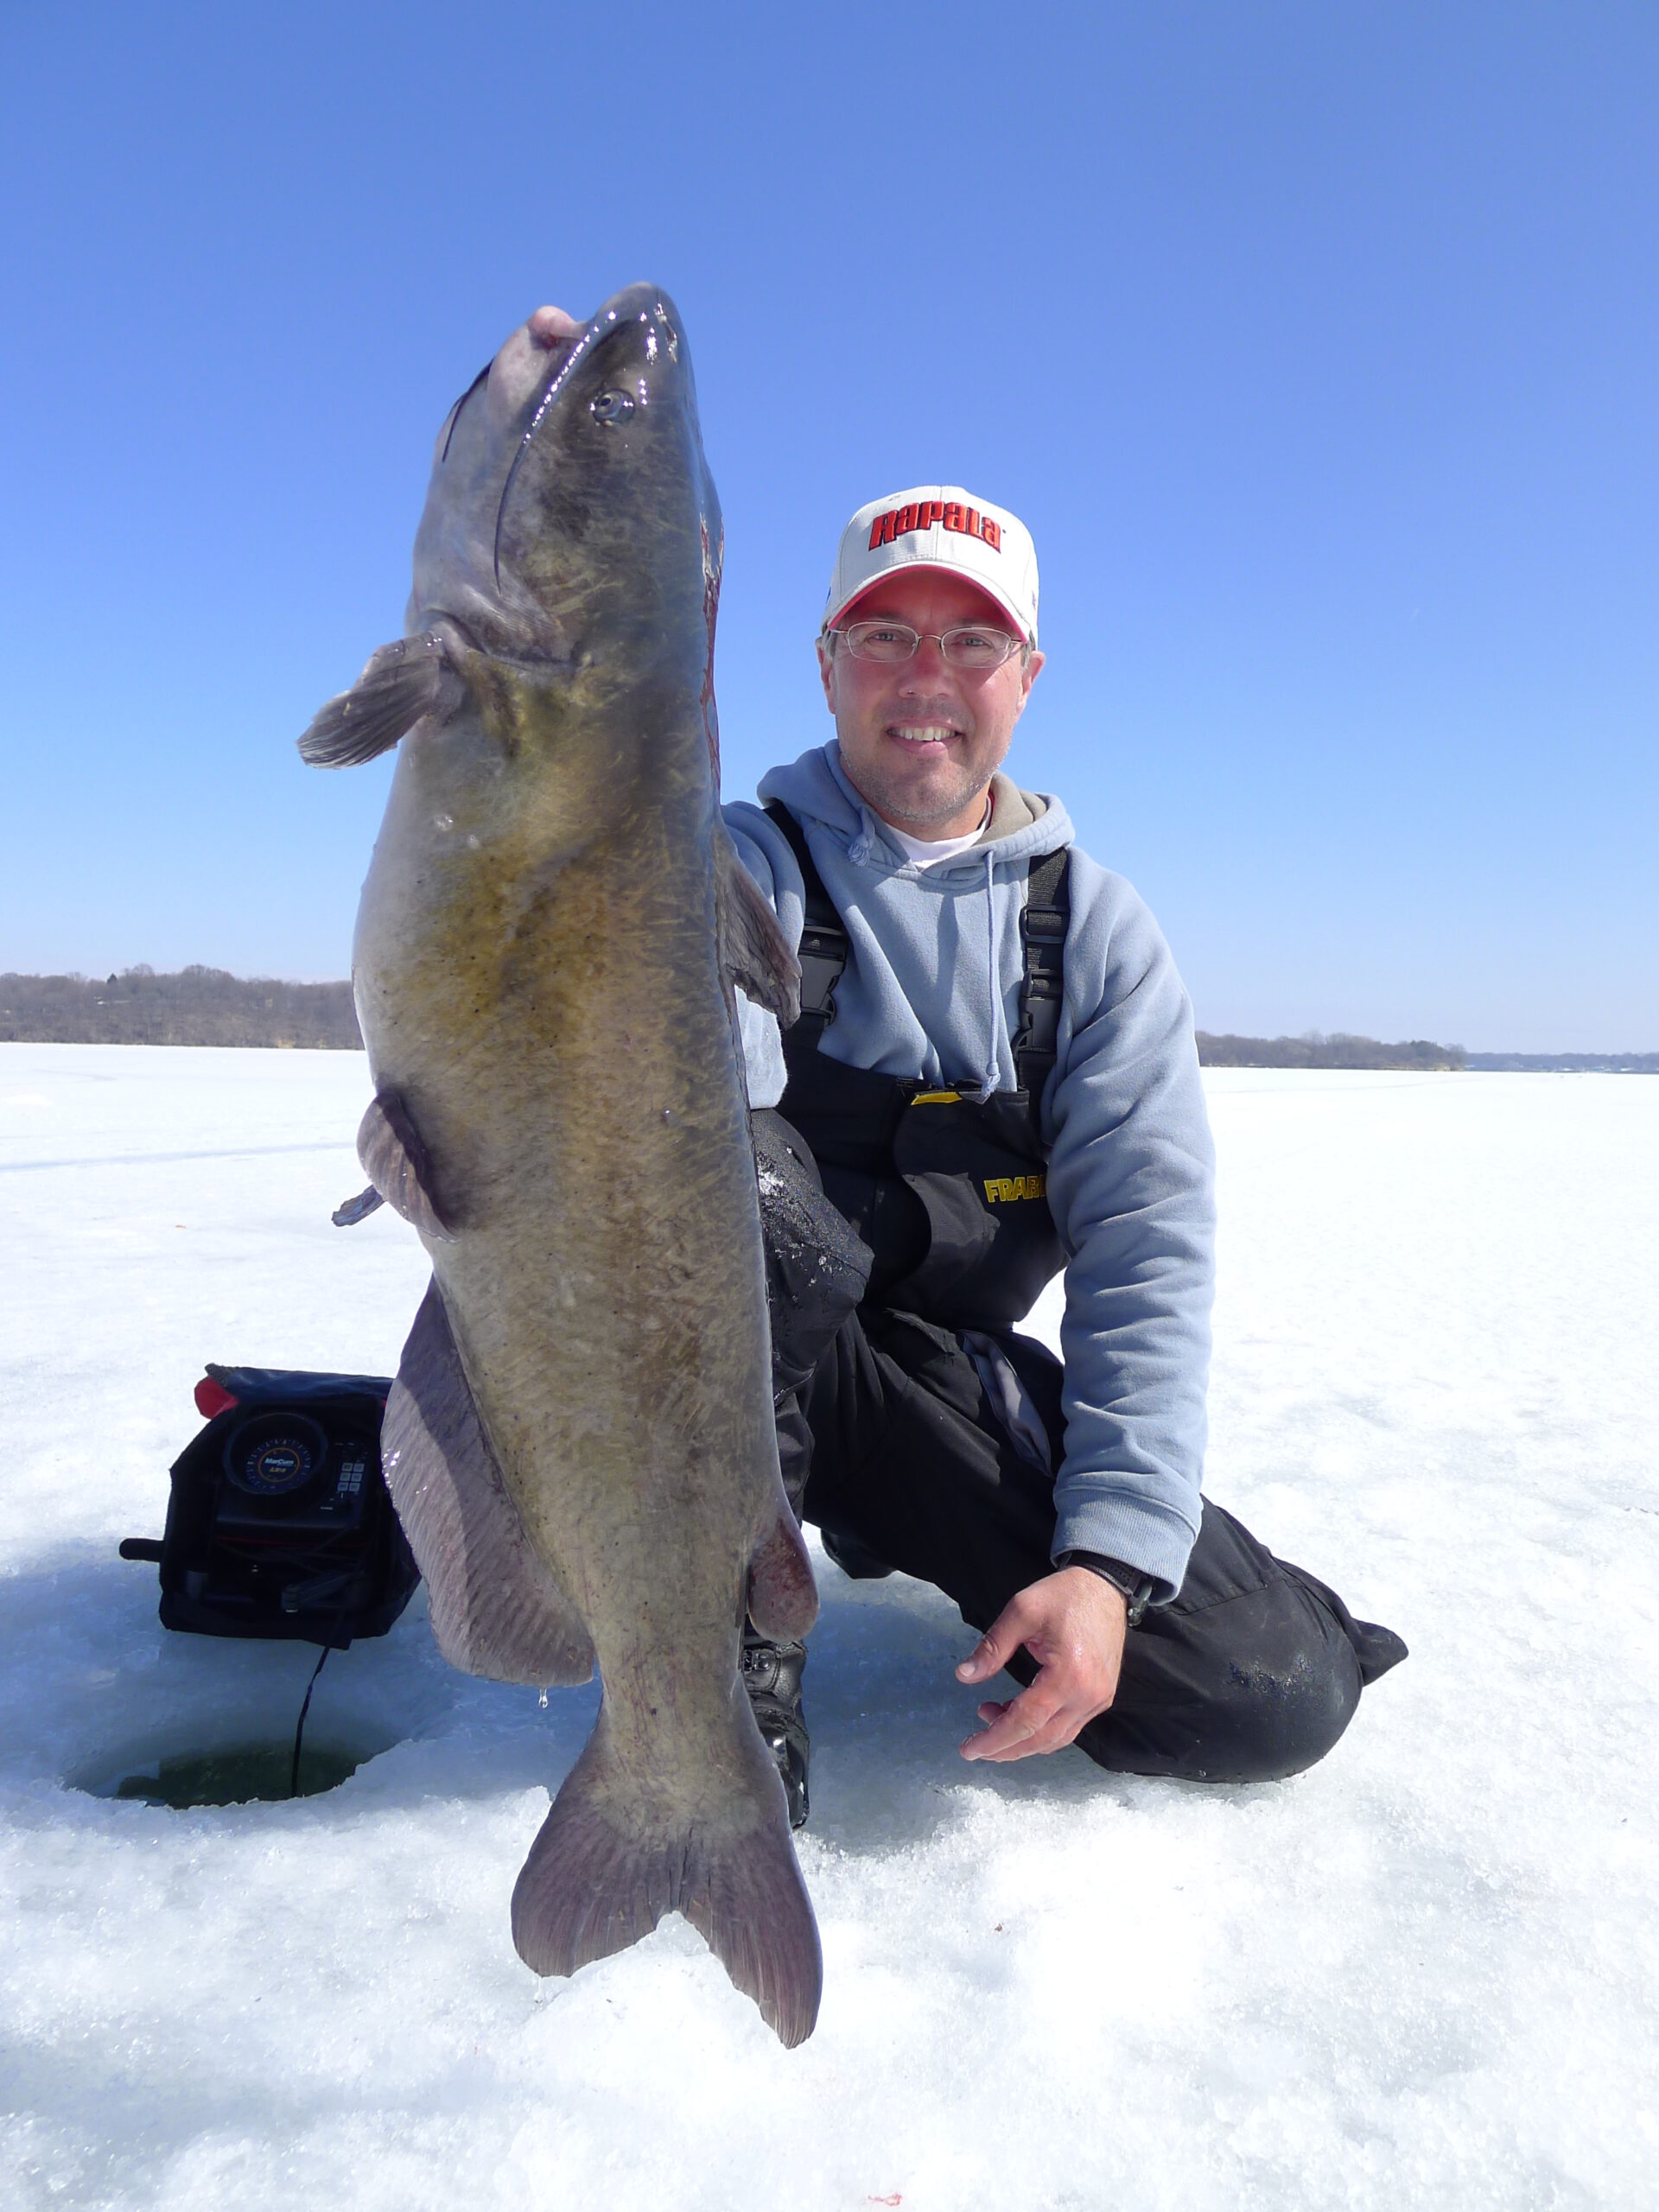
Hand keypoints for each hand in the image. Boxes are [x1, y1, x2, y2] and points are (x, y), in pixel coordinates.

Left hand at [955, 1566, 1128, 1761]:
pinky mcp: (1102, 1697)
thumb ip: (992, 1647)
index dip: (994, 1739)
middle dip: (1005, 1748)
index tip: (968, 1749)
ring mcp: (1099, 1700)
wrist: (1105, 1585)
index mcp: (1068, 1676)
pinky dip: (1041, 1729)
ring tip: (990, 1717)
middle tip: (975, 1745)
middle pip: (1041, 1739)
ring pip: (1056, 1739)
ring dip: (1022, 1739)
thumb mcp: (1021, 1611)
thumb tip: (964, 1676)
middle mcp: (1088, 1696)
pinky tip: (1018, 1712)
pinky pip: (1069, 1727)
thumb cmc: (1063, 1595)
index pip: (1025, 1721)